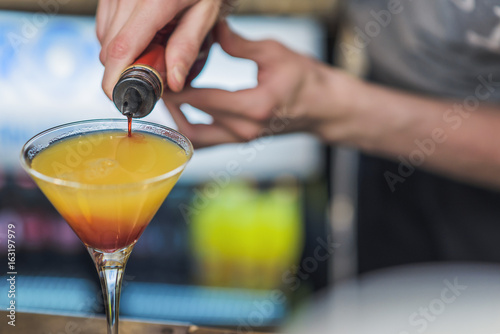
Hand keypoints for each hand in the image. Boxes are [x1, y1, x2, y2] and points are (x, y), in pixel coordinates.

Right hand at [96, 0, 226, 98]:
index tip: (120, 98)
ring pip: (104, 39)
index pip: (124, 47)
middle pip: (110, 48)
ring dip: (123, 56)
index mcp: (154, 1)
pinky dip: (119, 40)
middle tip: (154, 73)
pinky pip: (104, 26)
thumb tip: (173, 83)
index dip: (116, 78)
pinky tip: (142, 37)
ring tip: (153, 49)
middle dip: (126, 71)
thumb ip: (187, 46)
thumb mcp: (206, 14)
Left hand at [165, 20, 353, 147]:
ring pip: (195, 138)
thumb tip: (210, 29)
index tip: (160, 74)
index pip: (203, 99)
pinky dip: (190, 127)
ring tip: (168, 95)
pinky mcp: (240, 141)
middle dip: (171, 102)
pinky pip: (207, 140)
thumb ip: (239, 44)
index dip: (176, 88)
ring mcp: (243, 139)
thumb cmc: (305, 78)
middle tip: (158, 82)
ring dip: (177, 120)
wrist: (323, 107)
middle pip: (192, 122)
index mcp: (256, 106)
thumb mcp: (274, 53)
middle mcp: (246, 129)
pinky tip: (184, 106)